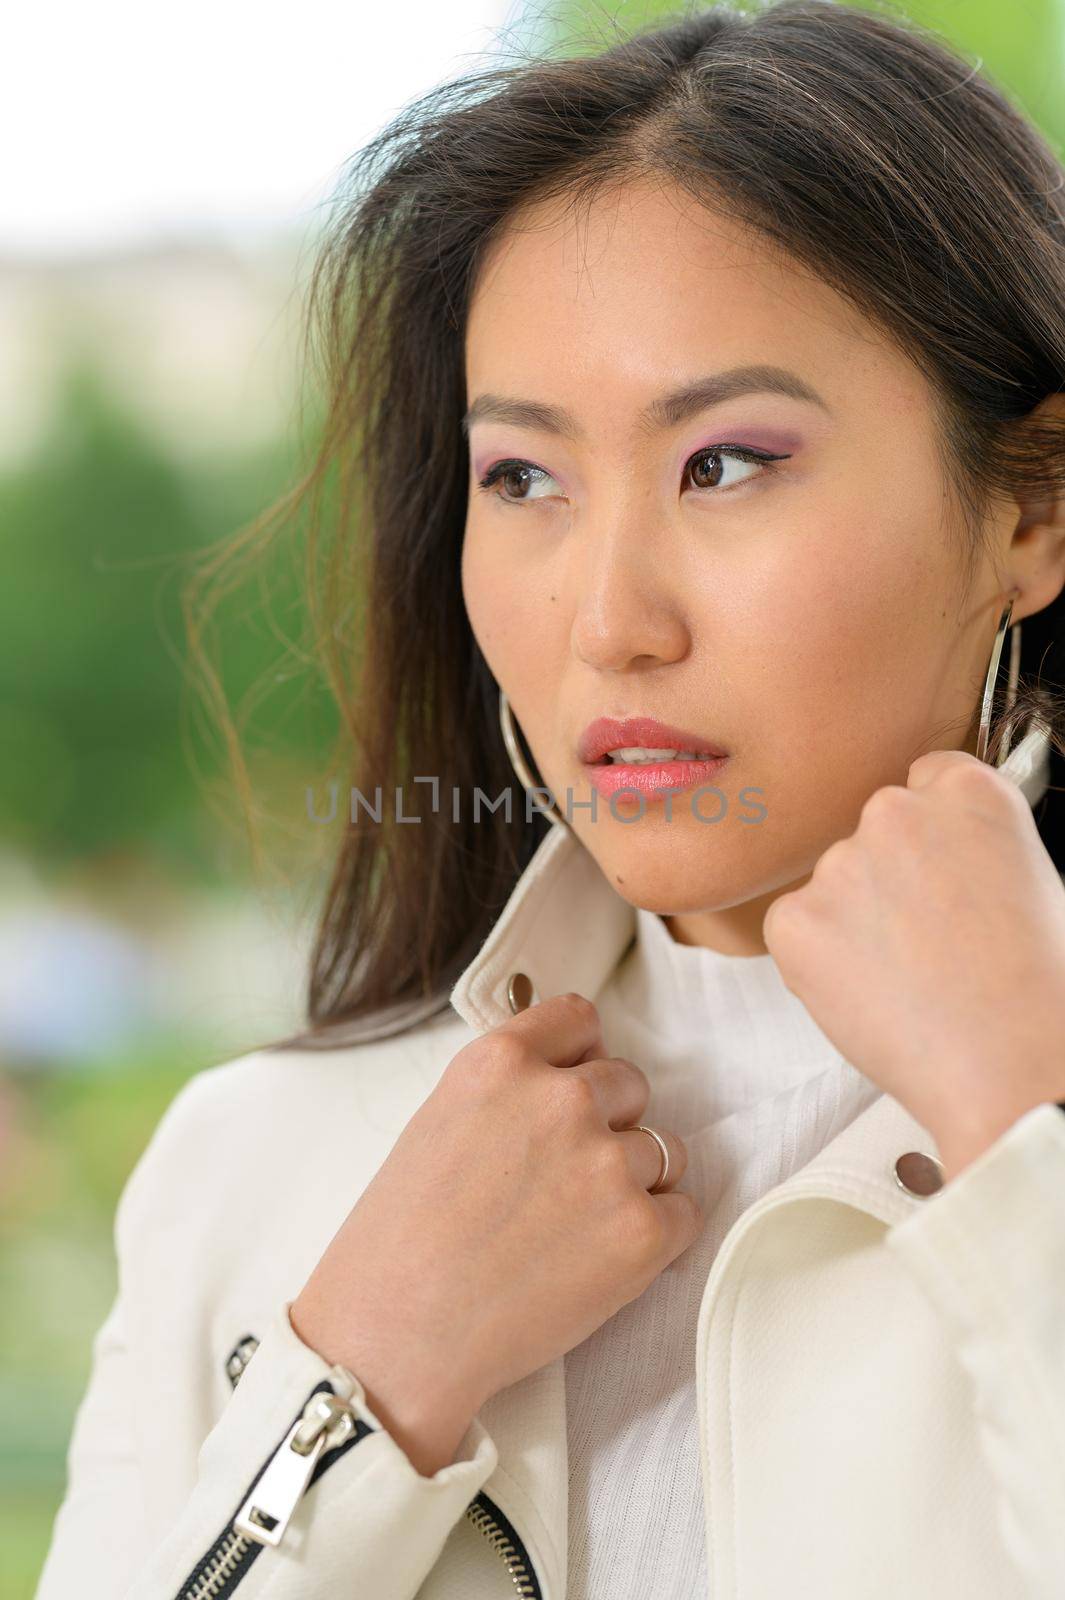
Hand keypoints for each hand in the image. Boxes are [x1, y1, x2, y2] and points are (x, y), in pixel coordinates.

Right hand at [290, 992, 701, 1474]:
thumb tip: (570, 1074)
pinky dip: (656, 1236)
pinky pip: (685, 1211)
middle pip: (629, 1083)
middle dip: (608, 1124)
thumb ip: (508, 1088)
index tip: (570, 1091)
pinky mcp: (642, 1232)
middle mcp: (561, 1099)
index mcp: (501, 1061)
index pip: (580, 1019)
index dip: (579, 1059)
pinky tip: (602, 1258)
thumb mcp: (439, 1121)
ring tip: (573, 1229)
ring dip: (632, 1182)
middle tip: (562, 1180)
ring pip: (662, 1149)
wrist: (398, 1338)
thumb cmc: (402, 1240)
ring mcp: (607, 1164)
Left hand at [762, 749, 1064, 1181]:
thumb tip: (947, 865)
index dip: (931, 835)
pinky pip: (795, 930)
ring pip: (833, 886)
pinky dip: (816, 963)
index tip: (935, 870)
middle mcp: (897, 812)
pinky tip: (869, 996)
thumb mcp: (1034, 884)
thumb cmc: (1037, 989)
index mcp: (968, 792)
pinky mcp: (794, 918)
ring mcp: (839, 863)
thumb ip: (975, 852)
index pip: (925, 780)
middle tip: (923, 943)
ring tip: (908, 983)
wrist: (1009, 1061)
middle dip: (887, 878)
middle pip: (874, 832)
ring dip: (852, 923)